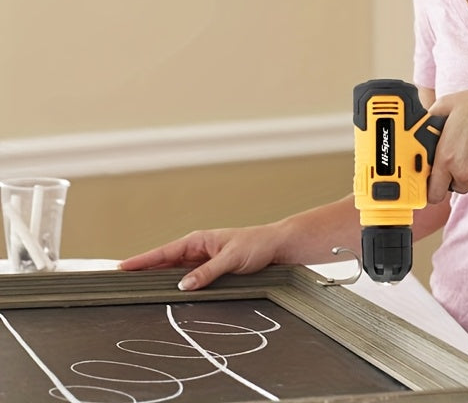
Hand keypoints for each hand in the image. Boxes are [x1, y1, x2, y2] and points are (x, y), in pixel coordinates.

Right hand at [118, 224, 278, 290]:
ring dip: (158, 282)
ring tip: (135, 292)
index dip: (141, 261)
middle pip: (163, 264)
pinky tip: (165, 296)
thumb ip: (207, 272)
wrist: (276, 247)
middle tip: (120, 284)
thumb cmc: (256, 245)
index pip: (163, 252)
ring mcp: (202, 262)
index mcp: (198, 240)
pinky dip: (175, 288)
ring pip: (173, 274)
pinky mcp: (209, 272)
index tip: (120, 268)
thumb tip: (182, 285)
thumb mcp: (232, 258)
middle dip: (143, 272)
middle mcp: (197, 250)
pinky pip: (187, 281)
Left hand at [426, 79, 467, 203]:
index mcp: (447, 157)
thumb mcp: (449, 104)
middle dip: (458, 173)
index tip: (436, 182)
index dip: (433, 188)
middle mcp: (466, 171)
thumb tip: (425, 124)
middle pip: (457, 185)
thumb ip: (432, 118)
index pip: (434, 192)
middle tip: (466, 150)